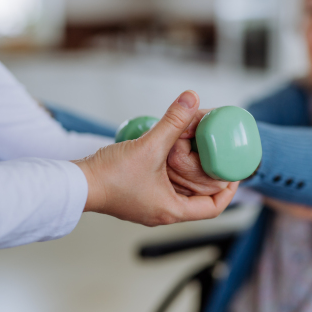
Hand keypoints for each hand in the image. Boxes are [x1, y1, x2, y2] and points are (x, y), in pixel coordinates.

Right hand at [73, 91, 238, 226]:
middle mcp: (162, 213)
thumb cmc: (111, 175)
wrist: (77, 183)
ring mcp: (148, 207)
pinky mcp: (137, 198)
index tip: (234, 175)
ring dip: (191, 177)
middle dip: (210, 182)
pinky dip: (173, 175)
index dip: (229, 192)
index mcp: (171, 210)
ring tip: (198, 156)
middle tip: (218, 161)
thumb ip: (173, 121)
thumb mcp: (149, 145)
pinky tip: (170, 157)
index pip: (213, 209)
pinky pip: (164, 189)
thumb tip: (192, 98)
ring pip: (180, 194)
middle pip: (198, 202)